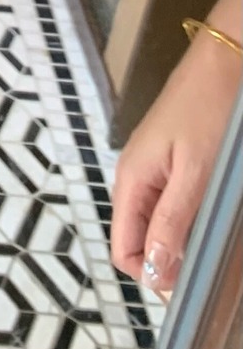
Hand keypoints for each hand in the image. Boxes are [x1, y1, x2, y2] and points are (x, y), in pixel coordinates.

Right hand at [110, 28, 241, 298]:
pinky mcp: (170, 162)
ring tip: (216, 237)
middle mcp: (134, 178)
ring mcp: (152, 170)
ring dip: (183, 241)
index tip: (192, 285)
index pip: (124, 251)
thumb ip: (172, 222)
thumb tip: (154, 273)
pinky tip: (215, 215)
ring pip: (158, 225)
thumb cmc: (209, 113)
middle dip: (171, 260)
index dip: (153, 275)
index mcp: (131, 181)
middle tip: (211, 263)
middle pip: (140, 240)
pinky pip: (171, 206)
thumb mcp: (195, 174)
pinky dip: (190, 220)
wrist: (223, 63)